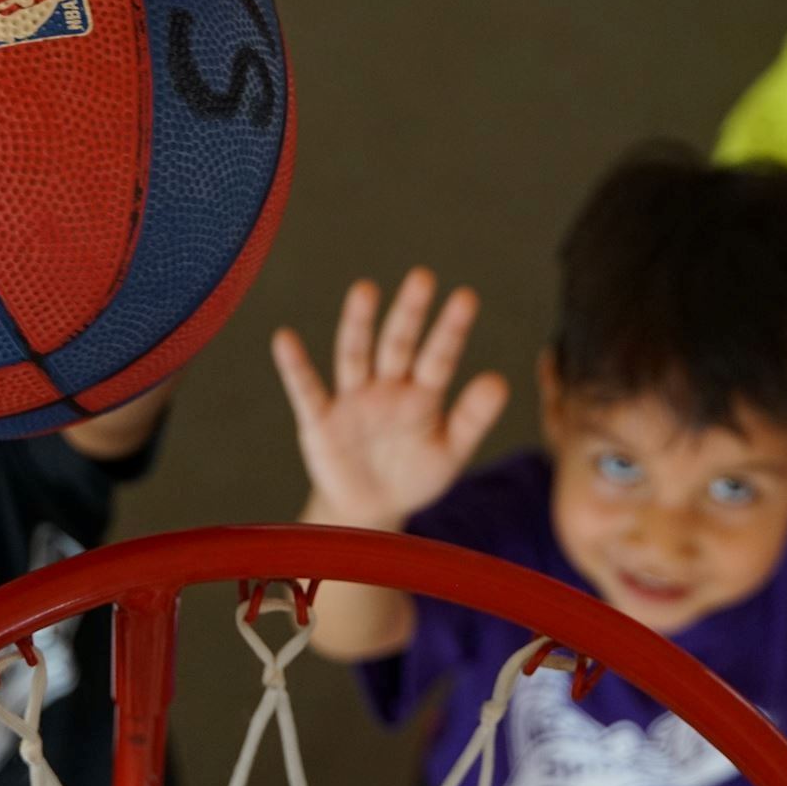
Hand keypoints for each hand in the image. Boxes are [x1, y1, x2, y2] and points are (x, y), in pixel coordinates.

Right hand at [272, 269, 510, 529]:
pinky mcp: (319, 421)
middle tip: (423, 277)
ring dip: (358, 324)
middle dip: (409, 313)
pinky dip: (295, 366)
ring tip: (365, 290)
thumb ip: (472, 418)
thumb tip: (501, 381)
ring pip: (355, 355)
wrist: (371, 508)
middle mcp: (387, 386)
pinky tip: (285, 339)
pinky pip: (306, 390)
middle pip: (398, 344)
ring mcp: (352, 400)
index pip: (439, 357)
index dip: (451, 329)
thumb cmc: (415, 473)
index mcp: (422, 393)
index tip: (466, 296)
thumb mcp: (450, 451)